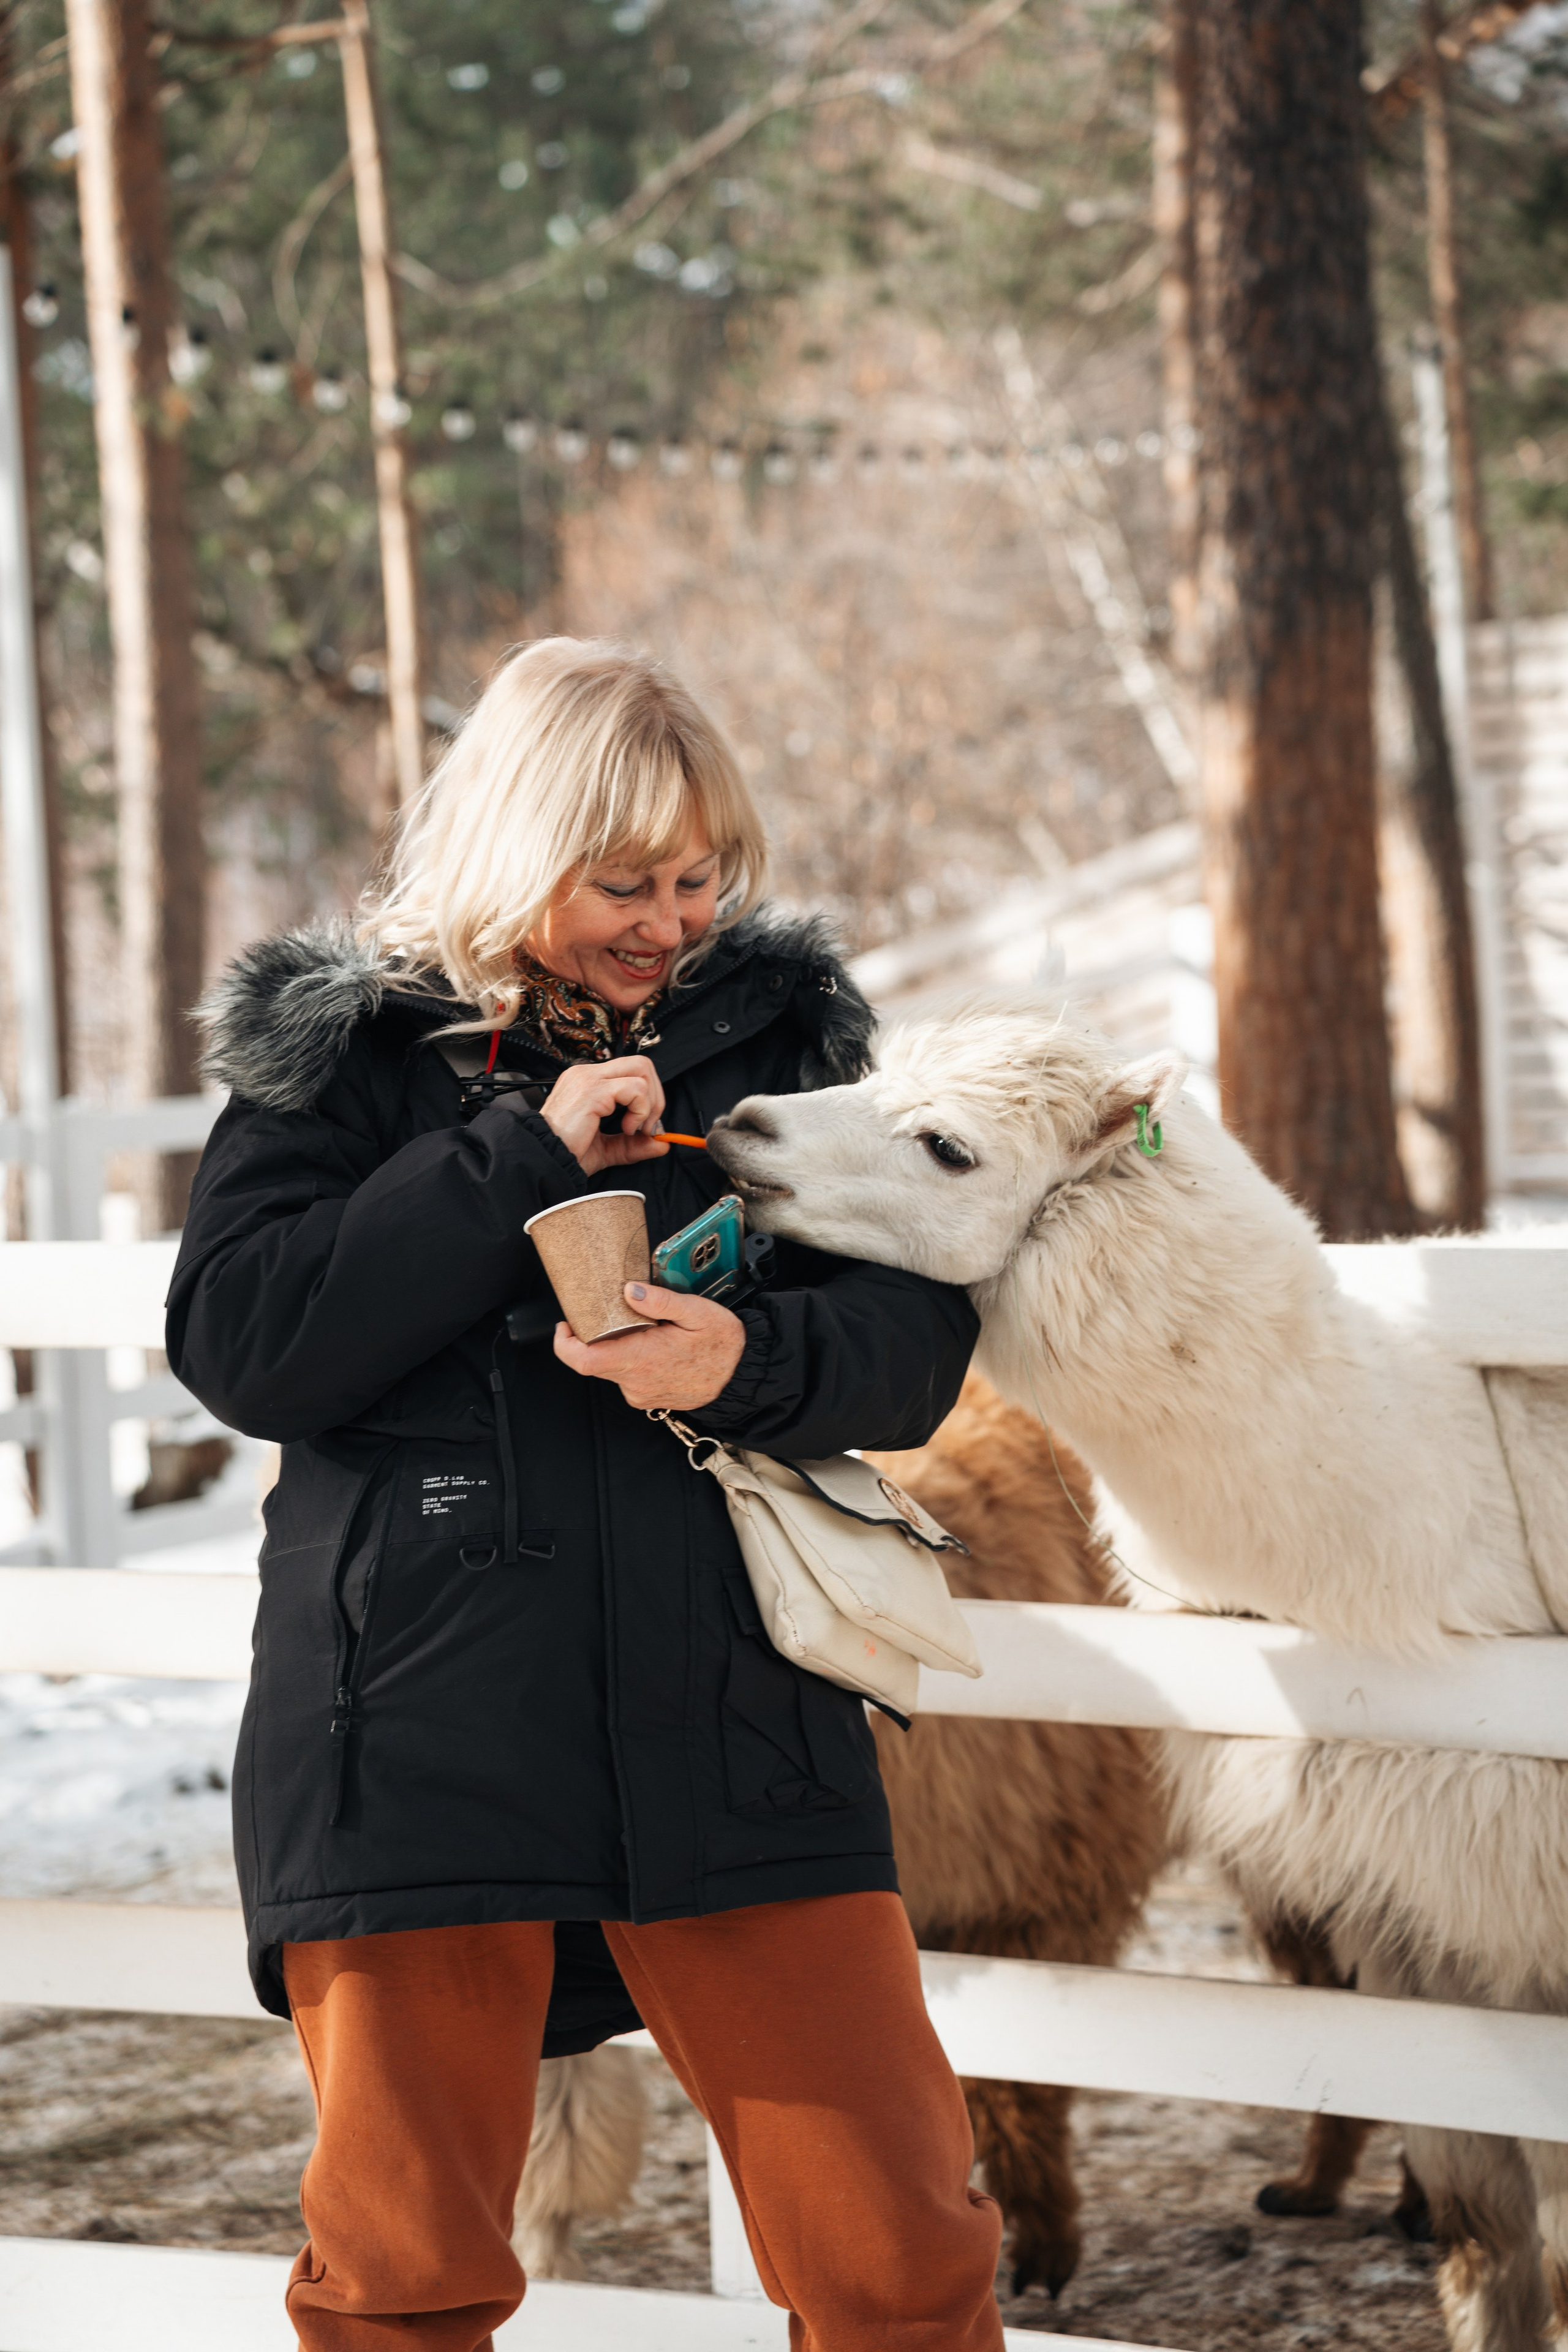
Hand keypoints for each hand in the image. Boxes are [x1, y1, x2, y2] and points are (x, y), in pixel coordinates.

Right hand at [539, 1056, 671, 1176]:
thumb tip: (663, 1144)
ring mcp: (588, 1078)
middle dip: (656, 1096)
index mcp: (588, 1081)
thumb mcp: (607, 1149)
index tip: (644, 1127)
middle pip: (642, 1064)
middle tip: (646, 1126)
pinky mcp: (592, 1090)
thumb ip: (633, 1145)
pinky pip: (635, 1088)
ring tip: (633, 1129)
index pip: (631, 1070)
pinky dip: (641, 1110)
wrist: (544, 1162)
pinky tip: (626, 1129)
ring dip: (649, 1104)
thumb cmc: (566, 1153)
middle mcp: (587, 1074)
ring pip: (642, 1071)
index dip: (648, 1096)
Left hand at [554, 1283, 746, 1410]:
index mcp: (641, 1359)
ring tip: (646, 1329)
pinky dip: (633, 1360)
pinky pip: (628, 1377)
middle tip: (614, 1313)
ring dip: (620, 1347)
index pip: (584, 1360)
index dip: (565, 1344)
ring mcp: (641, 1394)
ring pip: (613, 1368)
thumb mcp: (698, 1312)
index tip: (565, 1324)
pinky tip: (655, 1346)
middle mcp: (636, 1382)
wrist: (743, 1378)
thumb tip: (629, 1291)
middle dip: (598, 1336)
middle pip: (595, 1361)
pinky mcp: (648, 1399)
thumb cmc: (724, 1346)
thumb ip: (661, 1301)